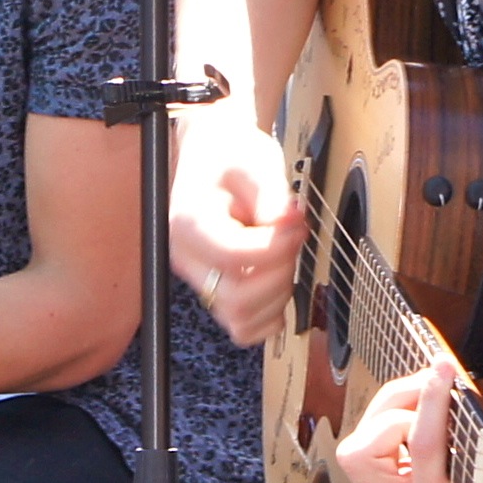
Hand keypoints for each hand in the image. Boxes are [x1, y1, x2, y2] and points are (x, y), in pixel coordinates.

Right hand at [172, 107, 305, 345]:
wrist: (220, 154)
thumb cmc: (234, 155)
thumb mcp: (256, 161)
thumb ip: (270, 194)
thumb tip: (285, 222)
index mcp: (188, 222)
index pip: (232, 257)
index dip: (275, 247)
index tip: (296, 222)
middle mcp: (187, 258)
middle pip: (236, 298)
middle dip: (280, 272)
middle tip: (293, 237)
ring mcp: (201, 278)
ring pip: (241, 319)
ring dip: (278, 294)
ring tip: (285, 254)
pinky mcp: (218, 290)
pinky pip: (243, 328)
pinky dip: (269, 316)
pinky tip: (280, 283)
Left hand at [332, 348, 482, 482]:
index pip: (424, 445)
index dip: (433, 401)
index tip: (444, 369)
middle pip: (370, 444)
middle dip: (400, 404)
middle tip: (436, 383)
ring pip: (359, 446)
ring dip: (392, 414)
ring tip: (432, 401)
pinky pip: (371, 454)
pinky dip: (393, 429)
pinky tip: (424, 422)